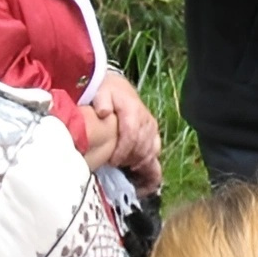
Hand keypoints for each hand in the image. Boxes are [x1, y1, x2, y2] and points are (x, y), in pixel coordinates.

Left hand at [90, 72, 163, 191]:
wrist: (118, 88)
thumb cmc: (107, 92)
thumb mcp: (101, 92)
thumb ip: (102, 101)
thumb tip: (104, 113)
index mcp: (133, 111)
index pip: (131, 135)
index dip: (123, 151)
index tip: (112, 162)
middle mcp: (146, 120)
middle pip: (142, 146)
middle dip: (129, 159)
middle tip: (115, 166)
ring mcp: (152, 127)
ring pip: (151, 150)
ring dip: (139, 162)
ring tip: (125, 169)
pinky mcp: (154, 132)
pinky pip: (156, 150)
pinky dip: (149, 161)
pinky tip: (138, 168)